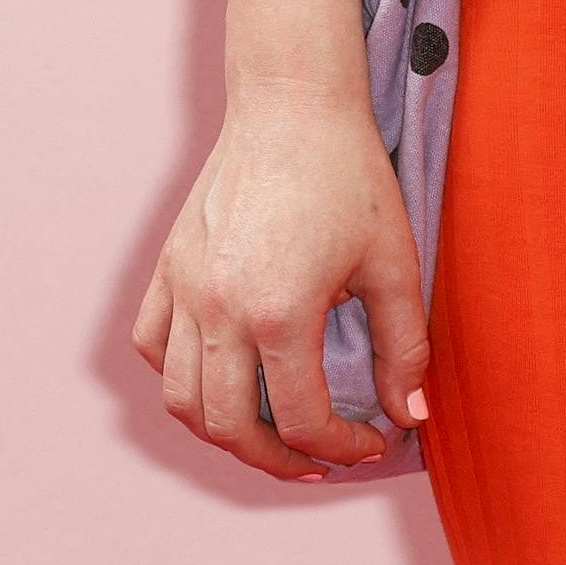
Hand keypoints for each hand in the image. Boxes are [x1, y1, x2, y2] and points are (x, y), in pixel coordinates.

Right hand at [131, 79, 432, 478]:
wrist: (293, 104)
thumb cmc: (350, 176)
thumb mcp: (394, 263)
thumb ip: (405, 347)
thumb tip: (412, 415)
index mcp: (278, 312)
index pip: (301, 421)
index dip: (341, 448)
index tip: (372, 442)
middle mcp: (219, 308)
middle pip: (229, 427)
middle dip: (278, 460)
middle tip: (317, 458)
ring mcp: (184, 287)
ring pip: (182, 399)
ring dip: (224, 430)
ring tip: (269, 432)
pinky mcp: (169, 266)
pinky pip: (153, 345)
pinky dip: (180, 376)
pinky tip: (221, 375)